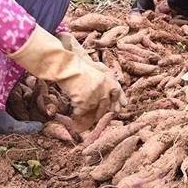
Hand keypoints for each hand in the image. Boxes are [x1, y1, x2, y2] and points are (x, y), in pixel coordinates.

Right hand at [9, 27, 123, 131]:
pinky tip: (74, 115)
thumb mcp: (96, 69)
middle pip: (105, 105)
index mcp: (108, 80)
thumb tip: (108, 92)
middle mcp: (104, 89)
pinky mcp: (85, 102)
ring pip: (93, 110)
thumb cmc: (78, 66)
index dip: (118, 101)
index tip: (119, 109)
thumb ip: (103, 80)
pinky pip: (82, 112)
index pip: (117, 92)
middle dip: (101, 112)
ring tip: (83, 121)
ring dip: (88, 116)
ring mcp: (95, 97)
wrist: (68, 67)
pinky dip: (77, 114)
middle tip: (97, 117)